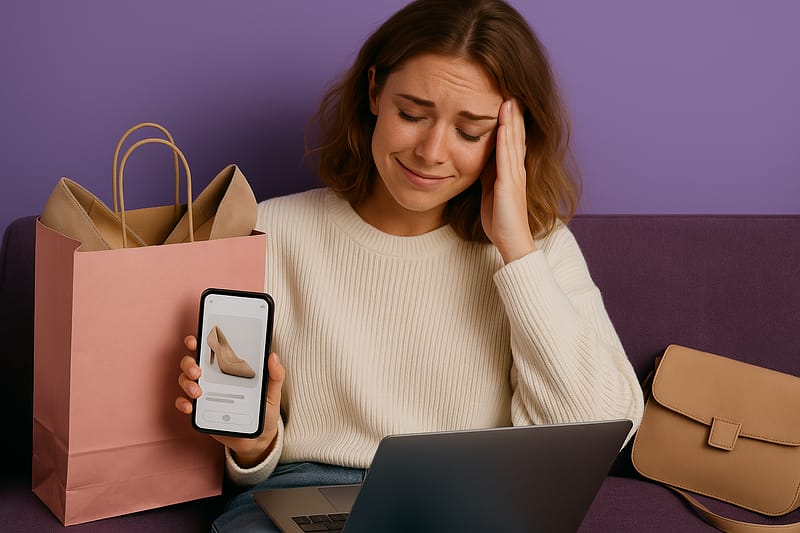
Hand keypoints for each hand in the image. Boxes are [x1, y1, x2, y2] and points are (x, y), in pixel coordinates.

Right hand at [175, 335, 285, 467]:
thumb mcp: (272, 393)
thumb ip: (275, 376)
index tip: (195, 340)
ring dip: (186, 382)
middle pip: (192, 361)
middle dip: (189, 362)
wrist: (258, 438)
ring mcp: (205, 392)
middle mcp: (214, 377)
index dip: (199, 341)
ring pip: (185, 379)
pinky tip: (190, 406)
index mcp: (229, 367)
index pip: (211, 348)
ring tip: (197, 392)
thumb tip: (274, 356)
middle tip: (198, 371)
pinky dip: (182, 402)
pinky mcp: (200, 409)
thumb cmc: (264, 411)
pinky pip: (184, 402)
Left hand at [480, 99, 534, 263]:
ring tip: (510, 99)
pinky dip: (506, 139)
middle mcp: (516, 170)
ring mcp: (514, 176)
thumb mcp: (490, 192)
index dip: (510, 122)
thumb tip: (480, 160)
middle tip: (512, 92)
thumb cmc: (500, 221)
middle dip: (514, 114)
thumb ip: (488, 175)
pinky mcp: (509, 184)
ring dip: (511, 120)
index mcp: (511, 172)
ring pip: (513, 142)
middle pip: (516, 136)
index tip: (507, 102)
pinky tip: (504, 125)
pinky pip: (507, 157)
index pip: (512, 141)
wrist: (511, 241)